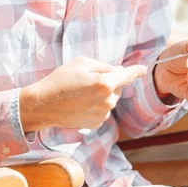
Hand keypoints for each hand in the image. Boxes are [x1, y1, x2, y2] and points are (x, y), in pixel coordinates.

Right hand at [19, 56, 146, 130]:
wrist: (44, 104)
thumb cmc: (61, 80)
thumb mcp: (82, 63)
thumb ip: (104, 66)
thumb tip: (118, 71)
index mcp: (105, 83)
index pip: (127, 76)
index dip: (136, 71)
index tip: (143, 69)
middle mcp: (107, 101)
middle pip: (117, 86)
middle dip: (108, 81)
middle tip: (87, 80)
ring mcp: (102, 114)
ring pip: (110, 98)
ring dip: (102, 94)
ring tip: (80, 92)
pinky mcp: (96, 123)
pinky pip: (103, 110)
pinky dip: (96, 105)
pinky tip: (81, 103)